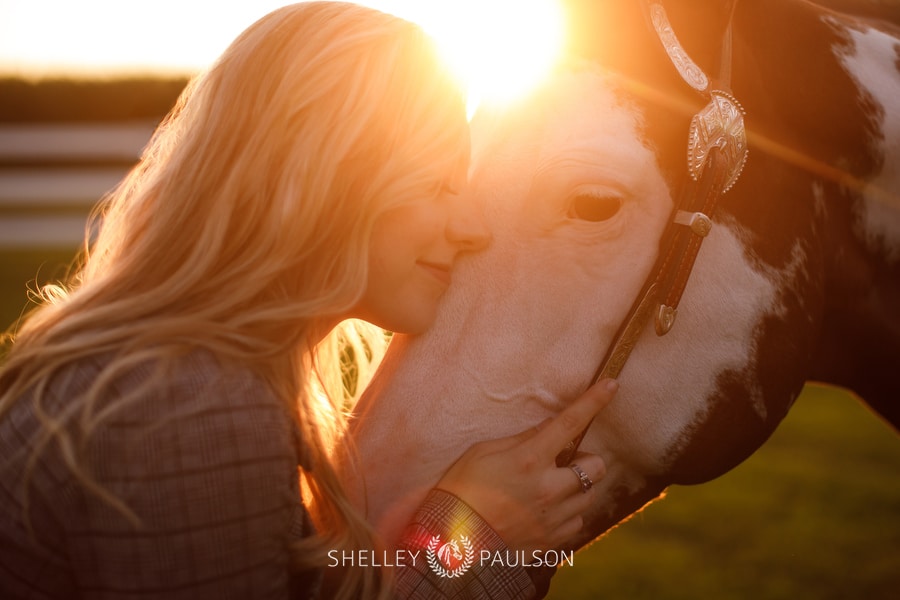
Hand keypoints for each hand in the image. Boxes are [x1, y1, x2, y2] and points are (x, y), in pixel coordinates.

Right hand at [435, 379, 617, 554]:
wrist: (450, 543)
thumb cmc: (461, 490)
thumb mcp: (482, 452)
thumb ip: (520, 440)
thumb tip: (548, 428)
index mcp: (529, 460)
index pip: (570, 423)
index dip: (593, 401)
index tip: (611, 385)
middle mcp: (548, 488)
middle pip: (596, 467)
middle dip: (586, 461)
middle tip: (564, 463)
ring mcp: (552, 517)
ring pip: (590, 495)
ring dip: (577, 487)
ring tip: (552, 488)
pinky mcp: (551, 541)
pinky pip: (577, 522)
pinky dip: (568, 513)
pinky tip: (545, 511)